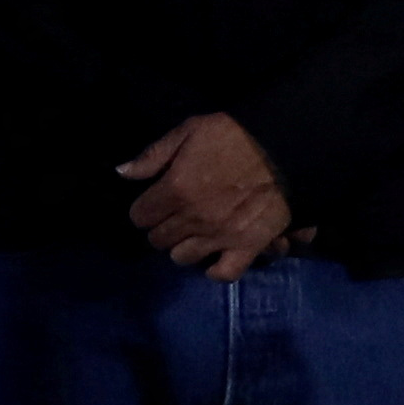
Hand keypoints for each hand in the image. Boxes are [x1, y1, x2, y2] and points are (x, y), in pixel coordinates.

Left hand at [114, 114, 293, 282]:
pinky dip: (215, 270)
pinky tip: (213, 258)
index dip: (143, 209)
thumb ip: (153, 155)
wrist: (281, 147)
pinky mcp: (246, 248)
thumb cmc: (231, 135)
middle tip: (172, 216)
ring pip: (183, 258)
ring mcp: (219, 237)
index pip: (140, 216)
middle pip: (158, 240)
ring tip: (192, 234)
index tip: (152, 203)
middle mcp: (192, 219)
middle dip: (160, 227)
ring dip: (182, 246)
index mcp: (174, 189)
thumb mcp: (188, 130)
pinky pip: (223, 274)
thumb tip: (122, 173)